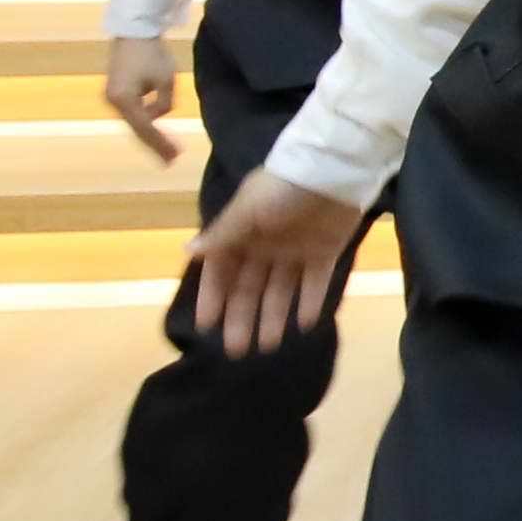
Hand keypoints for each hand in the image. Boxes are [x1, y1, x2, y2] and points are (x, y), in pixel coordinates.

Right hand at [101, 36, 183, 161]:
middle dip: (155, 145)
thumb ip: (163, 104)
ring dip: (149, 135)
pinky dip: (144, 124)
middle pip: (137, 129)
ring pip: (133, 123)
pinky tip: (156, 134)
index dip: (160, 143)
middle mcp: (112, 101)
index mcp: (124, 98)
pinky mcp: (113, 93)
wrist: (132, 31)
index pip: (146, 127)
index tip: (174, 156)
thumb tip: (155, 117)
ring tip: (167, 151)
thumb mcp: (165, 80)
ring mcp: (110, 98)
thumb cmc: (151, 53)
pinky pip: (131, 114)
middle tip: (171, 161)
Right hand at [185, 173, 356, 355]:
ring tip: (268, 347)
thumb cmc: (283, 188)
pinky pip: (315, 283)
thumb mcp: (248, 210)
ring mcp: (296, 250)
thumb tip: (187, 252)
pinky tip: (303, 326)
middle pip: (249, 288)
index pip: (221, 272)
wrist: (334, 168)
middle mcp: (265, 245)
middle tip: (237, 351)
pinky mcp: (325, 252)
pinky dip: (310, 303)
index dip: (213, 298)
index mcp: (242, 233)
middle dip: (241, 318)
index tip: (205, 327)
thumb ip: (222, 235)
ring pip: (280, 291)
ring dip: (272, 318)